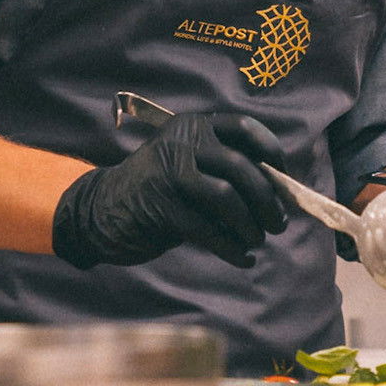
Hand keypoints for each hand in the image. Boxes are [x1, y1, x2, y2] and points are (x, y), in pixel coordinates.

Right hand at [52, 113, 288, 269]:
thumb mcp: (191, 167)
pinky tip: (243, 259)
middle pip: (241, 167)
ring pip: (227, 197)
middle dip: (267, 200)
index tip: (284, 179)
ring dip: (251, 225)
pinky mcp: (159, 205)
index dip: (272, 153)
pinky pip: (206, 229)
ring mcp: (168, 171)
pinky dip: (231, 248)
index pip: (245, 128)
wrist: (101, 211)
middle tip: (277, 223)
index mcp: (194, 126)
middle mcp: (182, 141)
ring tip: (258, 240)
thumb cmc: (161, 192)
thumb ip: (227, 170)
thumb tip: (280, 193)